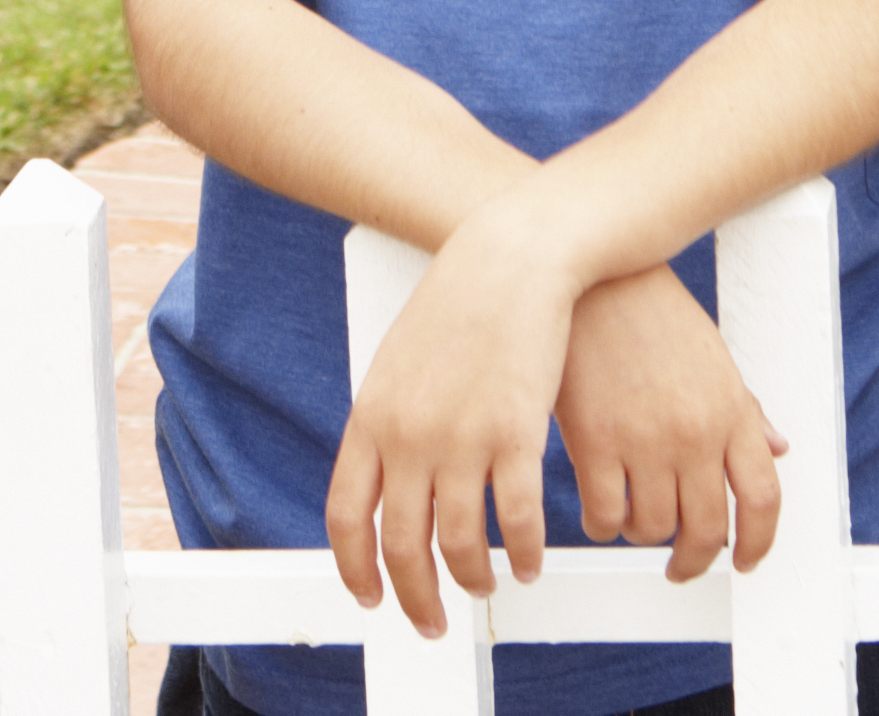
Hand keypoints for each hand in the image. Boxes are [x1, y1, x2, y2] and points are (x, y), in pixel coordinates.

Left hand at [328, 220, 573, 634]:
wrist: (511, 256)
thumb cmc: (461, 304)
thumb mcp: (399, 363)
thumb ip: (387, 424)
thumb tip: (385, 479)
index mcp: (371, 420)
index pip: (347, 519)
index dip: (357, 570)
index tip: (374, 597)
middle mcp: (408, 437)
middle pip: (401, 545)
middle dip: (416, 598)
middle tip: (432, 622)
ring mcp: (461, 437)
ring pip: (460, 544)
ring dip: (474, 579)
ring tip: (488, 585)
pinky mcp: (516, 433)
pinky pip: (517, 520)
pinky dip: (524, 553)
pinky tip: (530, 561)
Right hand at [551, 265, 782, 584]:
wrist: (594, 278)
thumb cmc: (654, 316)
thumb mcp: (712, 358)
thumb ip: (744, 409)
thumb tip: (778, 449)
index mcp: (731, 410)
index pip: (762, 498)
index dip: (758, 543)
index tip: (744, 562)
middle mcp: (695, 432)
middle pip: (706, 530)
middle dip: (694, 561)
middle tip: (680, 566)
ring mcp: (645, 440)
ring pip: (652, 528)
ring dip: (644, 534)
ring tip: (634, 517)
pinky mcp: (594, 442)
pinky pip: (605, 517)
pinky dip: (604, 525)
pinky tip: (601, 509)